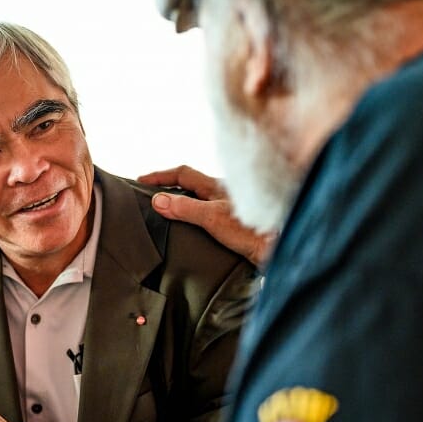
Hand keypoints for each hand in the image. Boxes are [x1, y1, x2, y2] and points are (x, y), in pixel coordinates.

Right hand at [138, 165, 275, 266]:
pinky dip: (195, 218)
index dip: (160, 176)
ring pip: (201, 200)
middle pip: (191, 185)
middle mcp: (224, 194)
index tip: (141, 181)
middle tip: (151, 195)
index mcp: (216, 186)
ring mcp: (231, 209)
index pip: (182, 174)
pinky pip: (209, 215)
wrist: (281, 247)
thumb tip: (158, 200)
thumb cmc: (252, 231)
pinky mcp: (236, 225)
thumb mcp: (212, 218)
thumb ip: (185, 208)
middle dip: (170, 187)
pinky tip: (193, 230)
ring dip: (183, 202)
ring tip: (167, 214)